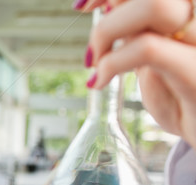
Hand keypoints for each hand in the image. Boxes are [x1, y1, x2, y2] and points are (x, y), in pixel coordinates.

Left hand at [77, 0, 195, 150]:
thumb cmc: (183, 93)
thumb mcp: (157, 53)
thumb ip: (140, 26)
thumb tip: (109, 4)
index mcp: (192, 10)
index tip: (82, 7)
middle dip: (108, 6)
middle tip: (93, 48)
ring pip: (156, 5)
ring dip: (108, 32)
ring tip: (97, 64)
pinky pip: (148, 48)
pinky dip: (111, 63)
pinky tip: (98, 81)